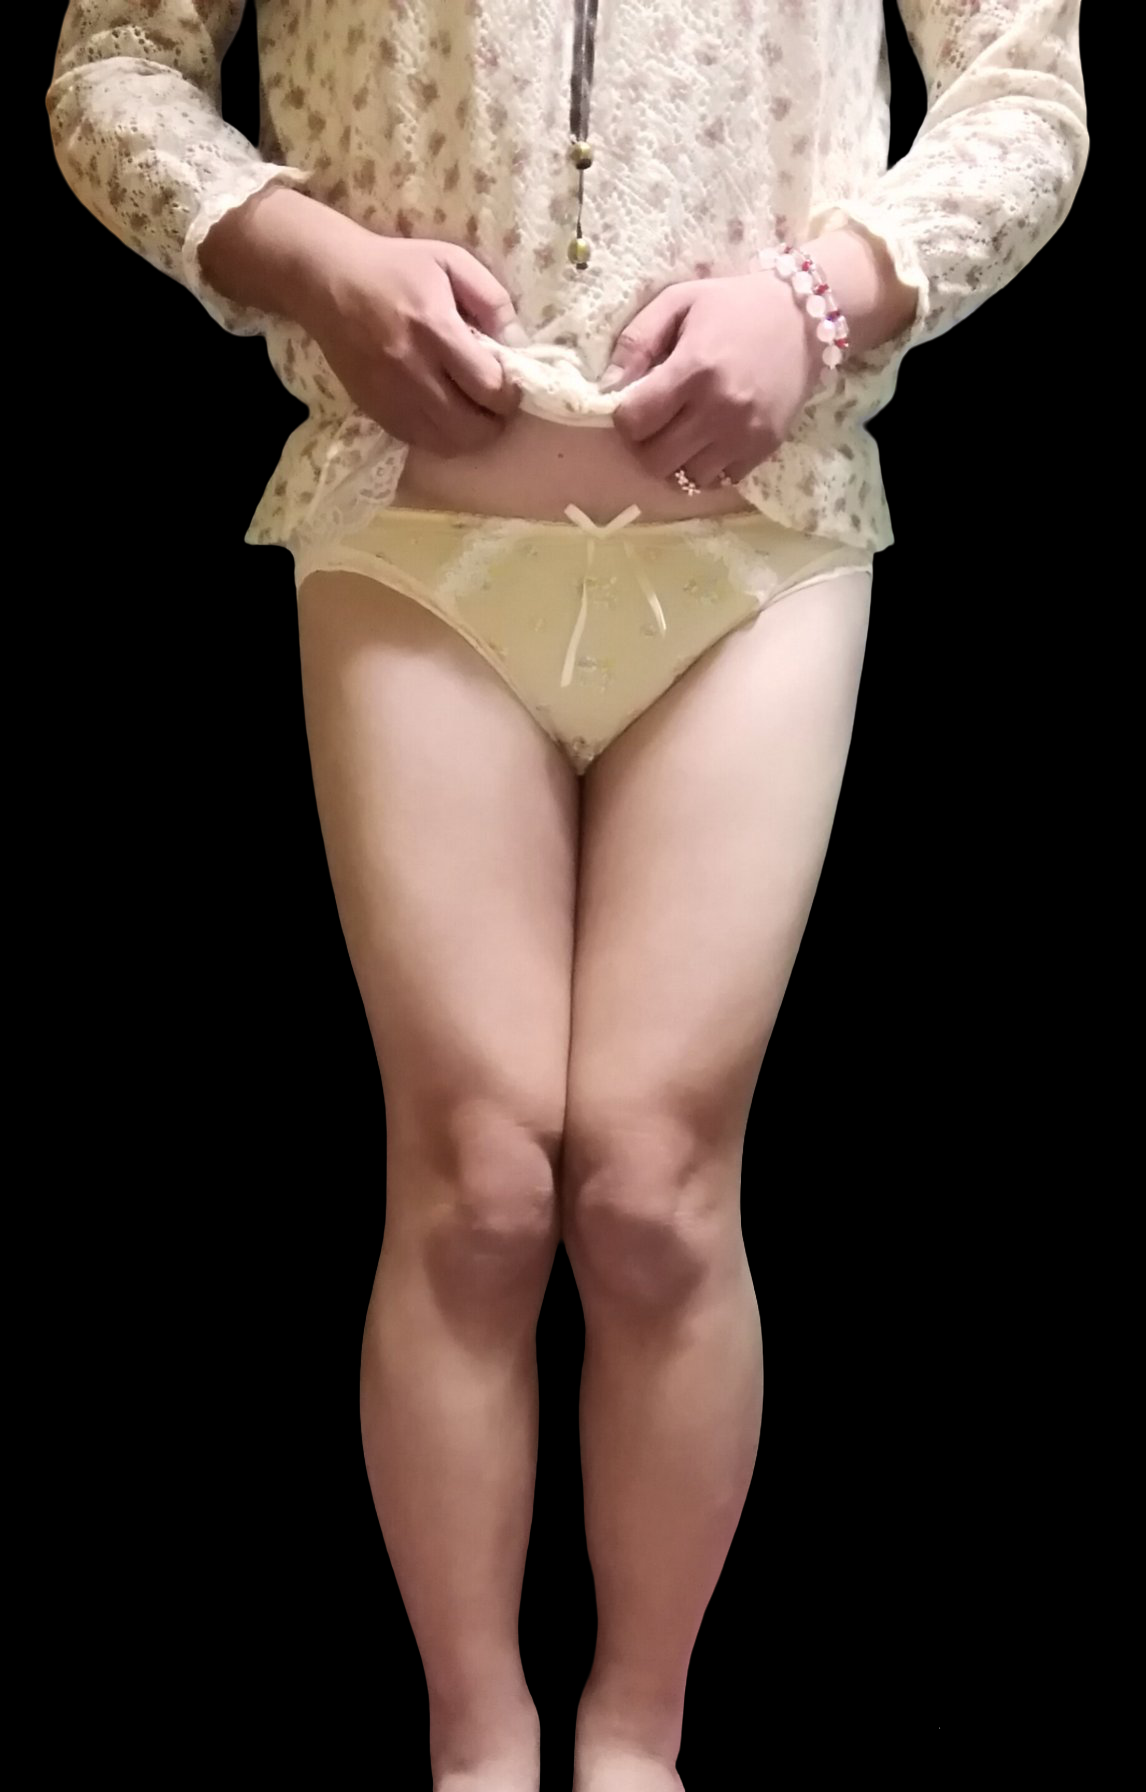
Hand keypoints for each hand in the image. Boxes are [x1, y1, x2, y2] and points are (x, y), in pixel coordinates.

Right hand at [296, 228, 523, 455]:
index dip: (509, 393)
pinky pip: (420, 443)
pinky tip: (442, 413)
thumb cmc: (395, 267)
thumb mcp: (451, 261)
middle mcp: (413, 371)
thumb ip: (491, 299)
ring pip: (447, 444)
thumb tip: (517, 343)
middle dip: (494, 421)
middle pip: (472, 428)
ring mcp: (391, 397)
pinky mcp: (375, 411)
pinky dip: (440, 436)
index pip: (489, 387)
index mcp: (436, 329)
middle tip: (493, 403)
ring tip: (471, 412)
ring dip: (469, 435)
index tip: (509, 382)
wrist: (328, 280)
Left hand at [600, 272, 821, 488]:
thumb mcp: (679, 301)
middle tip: (654, 424)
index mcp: (693, 368)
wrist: (805, 315)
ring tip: (682, 434)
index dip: (624, 417)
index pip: (634, 421)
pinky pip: (720, 480)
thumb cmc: (735, 305)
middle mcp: (719, 408)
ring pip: (686, 478)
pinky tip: (709, 441)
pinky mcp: (765, 447)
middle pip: (655, 459)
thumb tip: (607, 386)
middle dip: (644, 444)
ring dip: (675, 461)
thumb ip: (637, 341)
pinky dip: (706, 467)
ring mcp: (744, 433)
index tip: (634, 404)